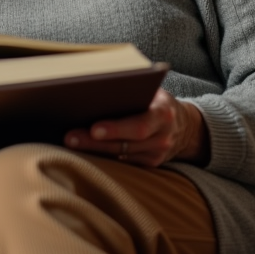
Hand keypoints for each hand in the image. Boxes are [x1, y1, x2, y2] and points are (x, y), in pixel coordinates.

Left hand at [64, 89, 208, 166]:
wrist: (184, 125)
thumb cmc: (156, 100)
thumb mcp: (152, 90)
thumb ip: (132, 91)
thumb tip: (95, 88)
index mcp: (163, 114)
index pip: (138, 125)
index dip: (115, 128)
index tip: (93, 128)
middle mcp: (162, 137)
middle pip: (125, 144)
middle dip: (94, 142)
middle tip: (70, 137)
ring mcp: (156, 155)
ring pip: (120, 156)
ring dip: (93, 151)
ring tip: (70, 143)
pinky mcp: (149, 165)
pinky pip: (123, 163)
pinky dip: (103, 156)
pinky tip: (83, 151)